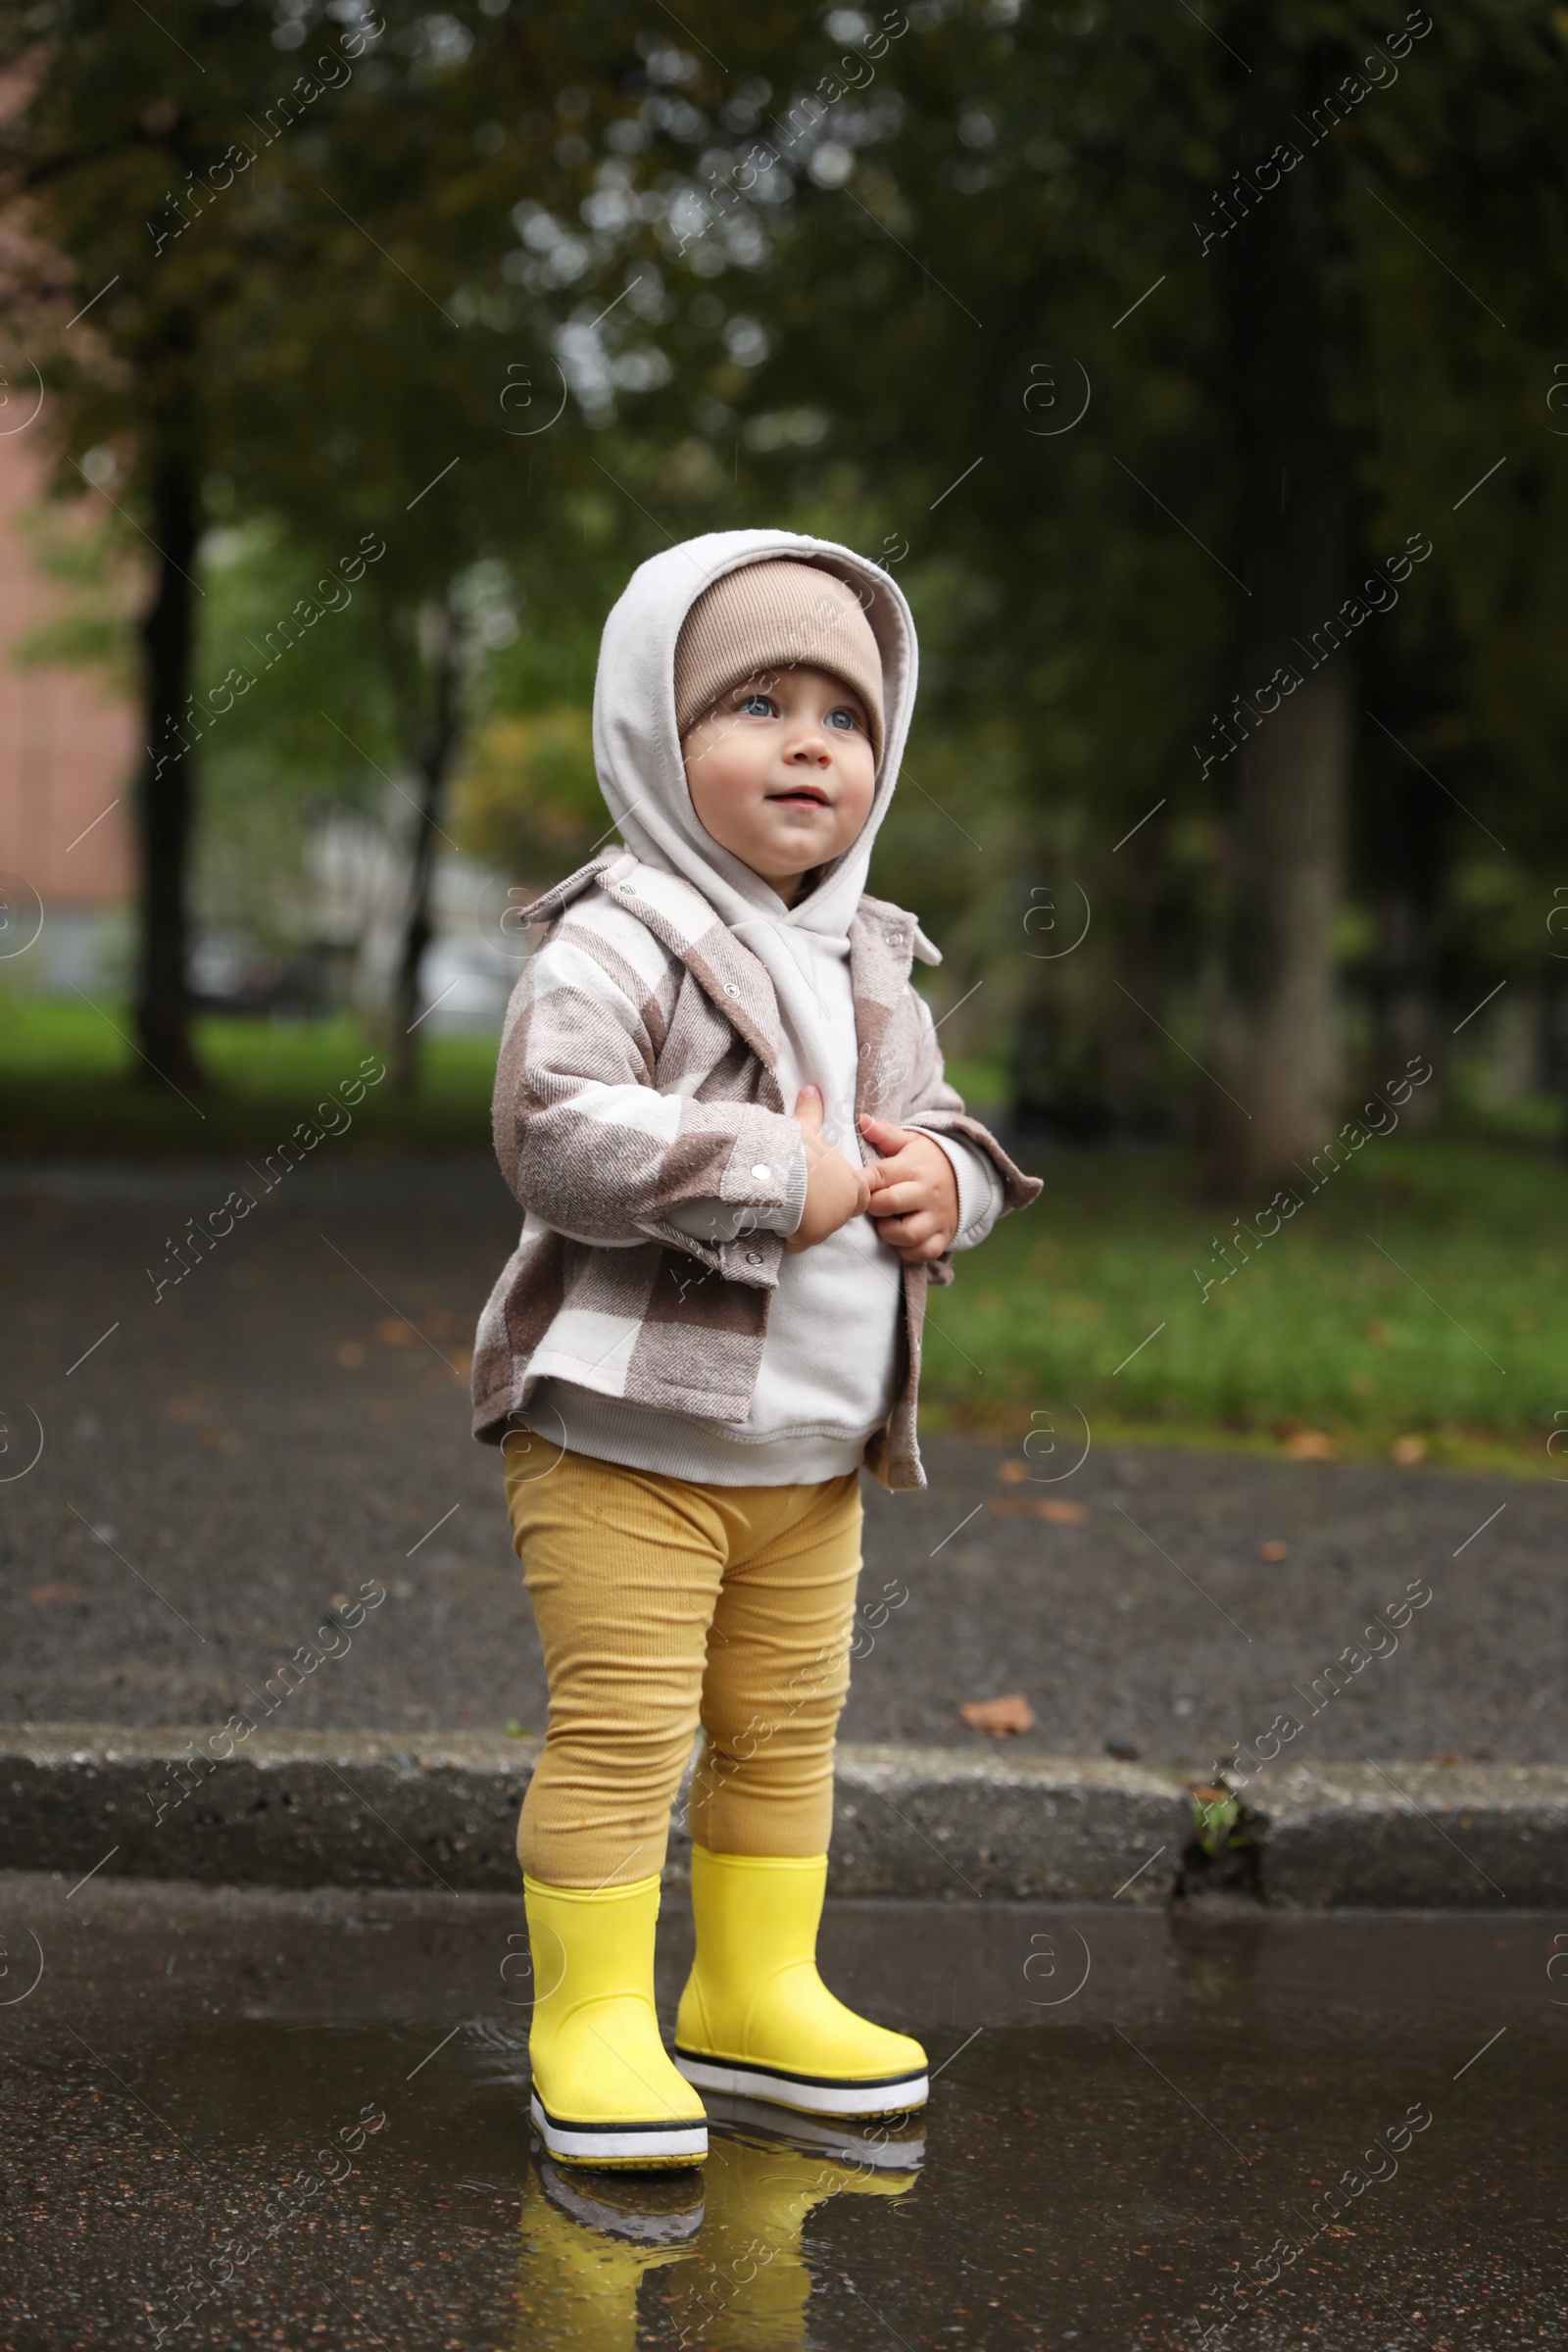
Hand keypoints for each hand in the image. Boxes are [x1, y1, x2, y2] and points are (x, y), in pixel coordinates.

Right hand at [783, 1086, 872, 1251]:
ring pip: (822, 1228)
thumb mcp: (806, 1127)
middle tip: (808, 1197)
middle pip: (842, 1214)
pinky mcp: (807, 1238)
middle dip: (828, 1208)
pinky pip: (800, 1242)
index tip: (827, 1185)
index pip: (860, 1194)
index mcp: (851, 1183)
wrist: (779, 1175)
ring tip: (791, 1209)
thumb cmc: (798, 1151)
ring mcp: (827, 1226)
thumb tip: (811, 1089)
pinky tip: (780, 1226)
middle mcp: (845, 1208)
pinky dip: (792, 1237)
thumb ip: (812, 1111)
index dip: (845, 1190)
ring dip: (810, 1221)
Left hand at [859, 1115, 958, 1262]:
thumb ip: (885, 1134)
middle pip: (889, 1204)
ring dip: (888, 1233)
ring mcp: (937, 1217)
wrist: (968, 1176)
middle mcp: (927, 1193)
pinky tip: (900, 1239)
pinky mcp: (944, 1236)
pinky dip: (907, 1251)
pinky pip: (923, 1252)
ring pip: (906, 1234)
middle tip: (870, 1205)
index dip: (861, 1183)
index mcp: (914, 1168)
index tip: (852, 1186)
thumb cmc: (926, 1159)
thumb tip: (862, 1120)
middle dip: (872, 1207)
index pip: (879, 1176)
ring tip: (885, 1222)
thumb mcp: (910, 1142)